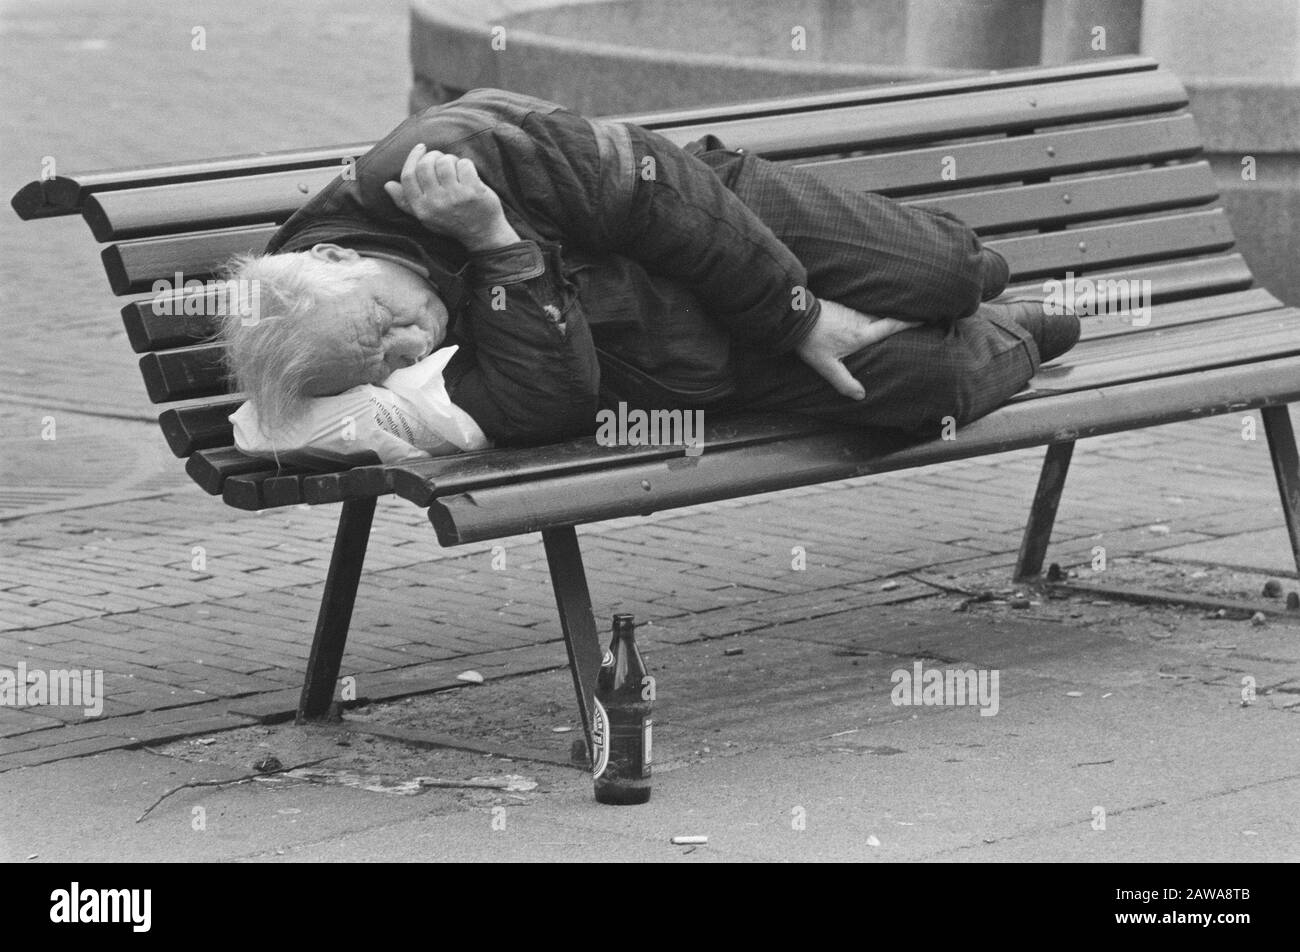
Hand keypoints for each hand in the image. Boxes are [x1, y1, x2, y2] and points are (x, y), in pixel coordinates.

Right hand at [383, 144, 518, 250]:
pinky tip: (469, 174)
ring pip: (445, 162)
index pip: (408, 176)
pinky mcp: (473, 192)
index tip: (420, 148)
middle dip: (433, 156)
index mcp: (421, 209)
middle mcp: (436, 203)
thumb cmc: (452, 223)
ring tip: (455, 168)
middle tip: (441, 160)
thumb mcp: (426, 217)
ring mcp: (455, 197)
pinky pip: (464, 164)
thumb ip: (406, 202)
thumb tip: (388, 185)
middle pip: (425, 165)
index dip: (412, 158)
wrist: (483, 235)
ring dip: (451, 160)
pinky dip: (466, 164)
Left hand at [795, 299, 921, 399]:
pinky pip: (861, 309)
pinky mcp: (842, 305)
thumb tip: (861, 396)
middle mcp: (859, 319)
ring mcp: (850, 310)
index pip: (890, 326)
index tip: (924, 319)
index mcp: (860, 334)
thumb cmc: (811, 342)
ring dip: (885, 313)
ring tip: (896, 316)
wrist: (794, 316)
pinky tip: (869, 315)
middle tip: (918, 316)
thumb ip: (844, 382)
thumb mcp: (827, 367)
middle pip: (885, 317)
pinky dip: (870, 311)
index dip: (908, 322)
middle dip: (901, 317)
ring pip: (873, 312)